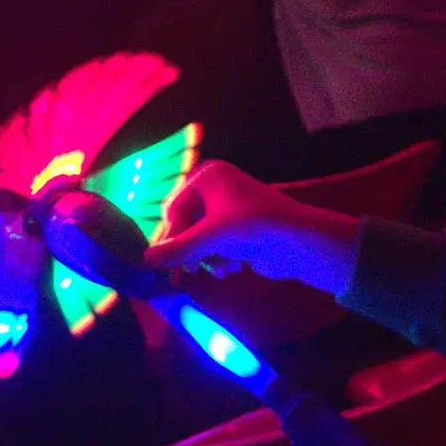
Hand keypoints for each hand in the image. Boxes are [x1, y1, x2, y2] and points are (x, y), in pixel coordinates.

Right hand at [145, 161, 359, 294]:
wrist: (300, 242)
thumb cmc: (253, 228)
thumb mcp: (209, 239)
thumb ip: (175, 250)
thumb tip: (144, 260)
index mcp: (208, 176)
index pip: (173, 209)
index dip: (172, 236)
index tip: (170, 262)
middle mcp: (218, 187)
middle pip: (186, 225)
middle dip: (192, 250)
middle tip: (192, 270)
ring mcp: (231, 208)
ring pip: (202, 239)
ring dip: (209, 257)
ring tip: (222, 268)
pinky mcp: (242, 229)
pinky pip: (218, 245)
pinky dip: (223, 258)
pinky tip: (236, 267)